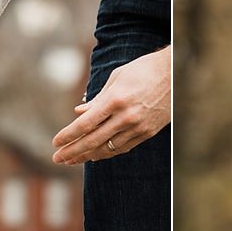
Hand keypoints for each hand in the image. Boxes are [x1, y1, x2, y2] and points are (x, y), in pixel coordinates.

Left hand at [52, 49, 168, 164]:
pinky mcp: (148, 132)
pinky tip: (95, 156)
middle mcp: (126, 116)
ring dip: (87, 155)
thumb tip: (79, 112)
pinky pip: (123, 147)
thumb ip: (97, 99)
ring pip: (108, 148)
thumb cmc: (143, 70)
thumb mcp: (116, 78)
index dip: (69, 135)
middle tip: (57, 158)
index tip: (56, 142)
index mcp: (116, 100)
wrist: (175, 73)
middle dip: (73, 151)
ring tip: (72, 160)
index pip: (86, 124)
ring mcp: (138, 127)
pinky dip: (107, 153)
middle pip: (93, 140)